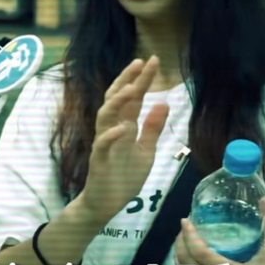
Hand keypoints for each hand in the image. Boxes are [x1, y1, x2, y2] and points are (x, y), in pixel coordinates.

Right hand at [78, 56, 168, 226]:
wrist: (106, 204)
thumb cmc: (125, 177)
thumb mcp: (146, 151)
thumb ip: (153, 128)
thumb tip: (164, 102)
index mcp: (126, 125)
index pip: (134, 97)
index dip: (142, 79)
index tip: (152, 61)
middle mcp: (113, 129)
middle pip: (117, 98)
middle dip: (128, 79)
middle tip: (140, 62)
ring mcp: (104, 143)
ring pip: (105, 116)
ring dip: (117, 102)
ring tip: (131, 88)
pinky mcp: (99, 160)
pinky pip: (102, 144)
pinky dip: (111, 135)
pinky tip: (123, 127)